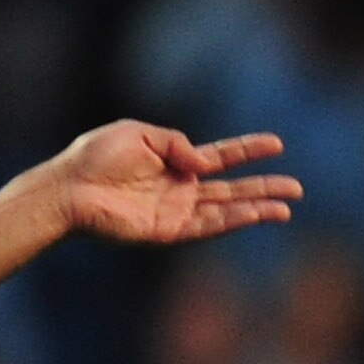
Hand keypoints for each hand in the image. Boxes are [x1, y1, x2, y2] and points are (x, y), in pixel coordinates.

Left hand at [47, 122, 295, 247]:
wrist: (67, 187)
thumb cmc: (95, 157)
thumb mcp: (139, 133)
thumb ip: (177, 143)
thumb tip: (204, 162)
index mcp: (172, 163)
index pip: (220, 157)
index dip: (247, 150)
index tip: (276, 144)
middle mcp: (177, 189)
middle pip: (230, 189)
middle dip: (263, 188)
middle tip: (296, 188)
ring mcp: (172, 212)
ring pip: (223, 211)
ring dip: (255, 209)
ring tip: (286, 207)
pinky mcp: (163, 231)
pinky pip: (204, 226)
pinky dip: (231, 220)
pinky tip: (254, 214)